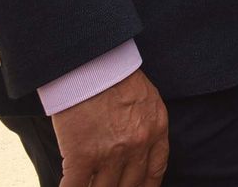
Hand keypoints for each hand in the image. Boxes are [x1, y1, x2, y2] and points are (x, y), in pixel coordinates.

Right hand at [49, 68, 168, 186]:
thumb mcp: (147, 100)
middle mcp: (137, 146)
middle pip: (130, 186)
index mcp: (156, 130)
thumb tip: (139, 149)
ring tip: (90, 186)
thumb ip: (147, 126)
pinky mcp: (82, 156)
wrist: (91, 63)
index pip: (154, 172)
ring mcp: (110, 153)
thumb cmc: (115, 76)